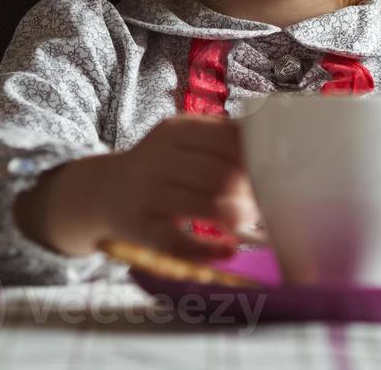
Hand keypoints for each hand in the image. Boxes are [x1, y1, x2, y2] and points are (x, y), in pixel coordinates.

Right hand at [19, 114, 260, 263]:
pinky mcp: (140, 229)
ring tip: (249, 222)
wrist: (103, 191)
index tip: (274, 171)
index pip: (227, 139)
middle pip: (220, 175)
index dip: (256, 158)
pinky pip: (179, 243)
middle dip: (250, 193)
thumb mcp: (182, 140)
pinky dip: (210, 250)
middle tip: (265, 203)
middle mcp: (158, 159)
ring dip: (237, 217)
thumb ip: (221, 138)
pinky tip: (228, 250)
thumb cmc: (160, 165)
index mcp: (176, 130)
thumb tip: (278, 146)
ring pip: (205, 206)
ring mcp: (147, 195)